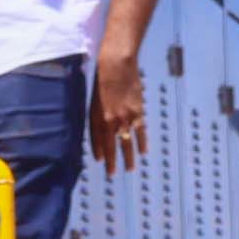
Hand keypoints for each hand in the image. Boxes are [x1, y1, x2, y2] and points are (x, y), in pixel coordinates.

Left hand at [89, 44, 150, 173]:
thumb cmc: (102, 79)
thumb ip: (98, 113)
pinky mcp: (137, 110)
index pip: (97, 139)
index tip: (100, 162)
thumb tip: (103, 126)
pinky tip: (143, 152)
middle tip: (112, 174)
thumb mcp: (94, 98)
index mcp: (97, 116)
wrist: (117, 65)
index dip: (99, 151)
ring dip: (129, 156)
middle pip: (111, 144)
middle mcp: (110, 119)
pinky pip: (140, 130)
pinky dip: (142, 141)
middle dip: (112, 160)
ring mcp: (125, 116)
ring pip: (127, 141)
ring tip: (131, 169)